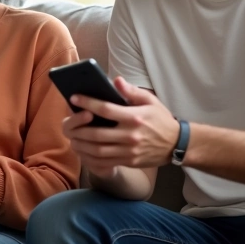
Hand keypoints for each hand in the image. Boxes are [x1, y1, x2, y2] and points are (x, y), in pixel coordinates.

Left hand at [64, 77, 180, 169]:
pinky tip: (84, 152)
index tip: (74, 97)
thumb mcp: (150, 101)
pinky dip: (91, 158)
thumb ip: (131, 91)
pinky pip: (105, 162)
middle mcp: (130, 135)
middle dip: (79, 129)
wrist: (177, 144)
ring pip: (98, 150)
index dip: (87, 103)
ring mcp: (129, 150)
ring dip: (82, 145)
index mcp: (134, 117)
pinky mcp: (129, 161)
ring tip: (73, 138)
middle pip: (97, 133)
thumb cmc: (161, 119)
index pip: (105, 109)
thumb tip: (115, 81)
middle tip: (67, 124)